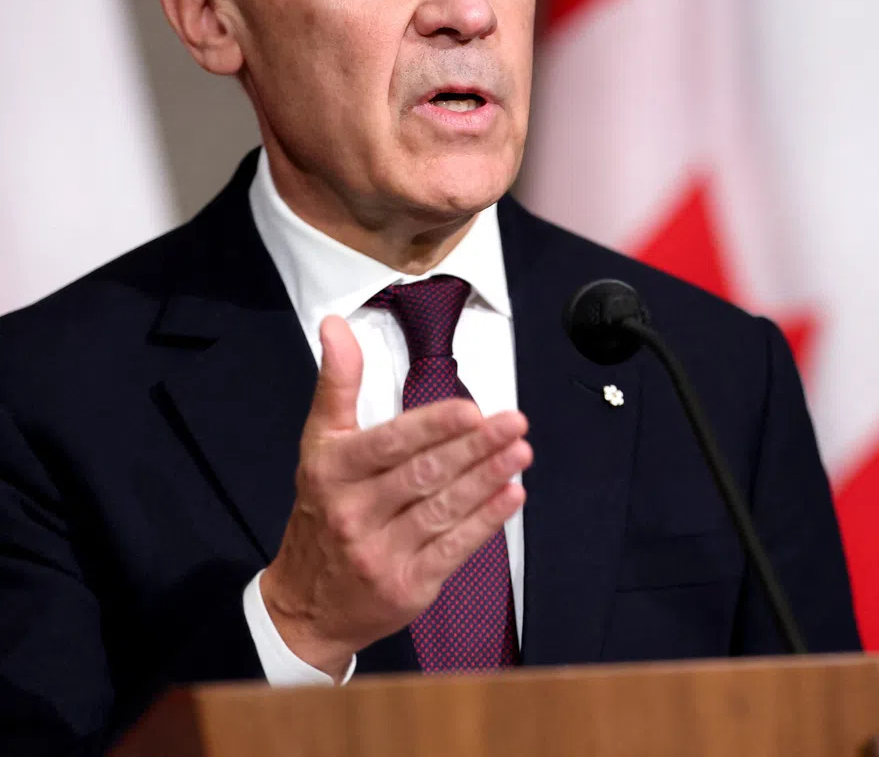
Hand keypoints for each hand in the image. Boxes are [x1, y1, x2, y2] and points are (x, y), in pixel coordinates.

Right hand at [259, 315, 530, 678]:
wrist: (305, 605)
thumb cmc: (322, 510)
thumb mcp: (319, 442)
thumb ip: (337, 382)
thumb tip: (336, 325)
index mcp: (334, 470)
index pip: (390, 443)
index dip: (433, 427)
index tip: (471, 410)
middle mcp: (354, 512)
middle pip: (424, 475)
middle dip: (475, 447)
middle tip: (514, 423)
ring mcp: (380, 553)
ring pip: (443, 509)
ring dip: (487, 479)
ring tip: (520, 453)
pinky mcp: (406, 586)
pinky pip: (452, 548)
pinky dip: (485, 521)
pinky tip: (510, 496)